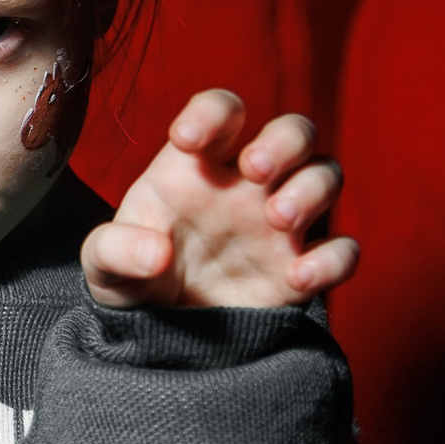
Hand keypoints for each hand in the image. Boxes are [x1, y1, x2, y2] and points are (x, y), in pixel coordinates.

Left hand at [82, 89, 359, 308]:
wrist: (154, 333)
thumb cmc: (130, 277)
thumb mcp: (103, 265)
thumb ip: (115, 251)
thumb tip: (156, 254)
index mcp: (196, 165)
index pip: (222, 110)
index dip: (211, 112)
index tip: (185, 139)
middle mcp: (246, 185)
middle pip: (294, 130)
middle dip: (283, 140)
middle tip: (254, 170)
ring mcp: (279, 224)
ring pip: (325, 175)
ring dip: (311, 188)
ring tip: (276, 218)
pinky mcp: (299, 269)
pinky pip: (341, 251)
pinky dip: (333, 259)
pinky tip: (297, 277)